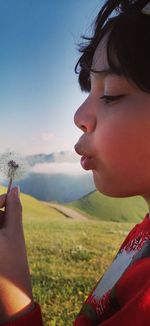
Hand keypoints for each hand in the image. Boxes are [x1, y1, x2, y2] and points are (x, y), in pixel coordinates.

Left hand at [0, 187, 33, 322]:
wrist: (10, 294)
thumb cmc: (13, 263)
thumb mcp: (15, 232)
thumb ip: (14, 208)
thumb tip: (16, 189)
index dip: (0, 199)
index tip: (12, 198)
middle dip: (0, 215)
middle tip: (12, 225)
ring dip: (0, 225)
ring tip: (9, 239)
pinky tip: (4, 245)